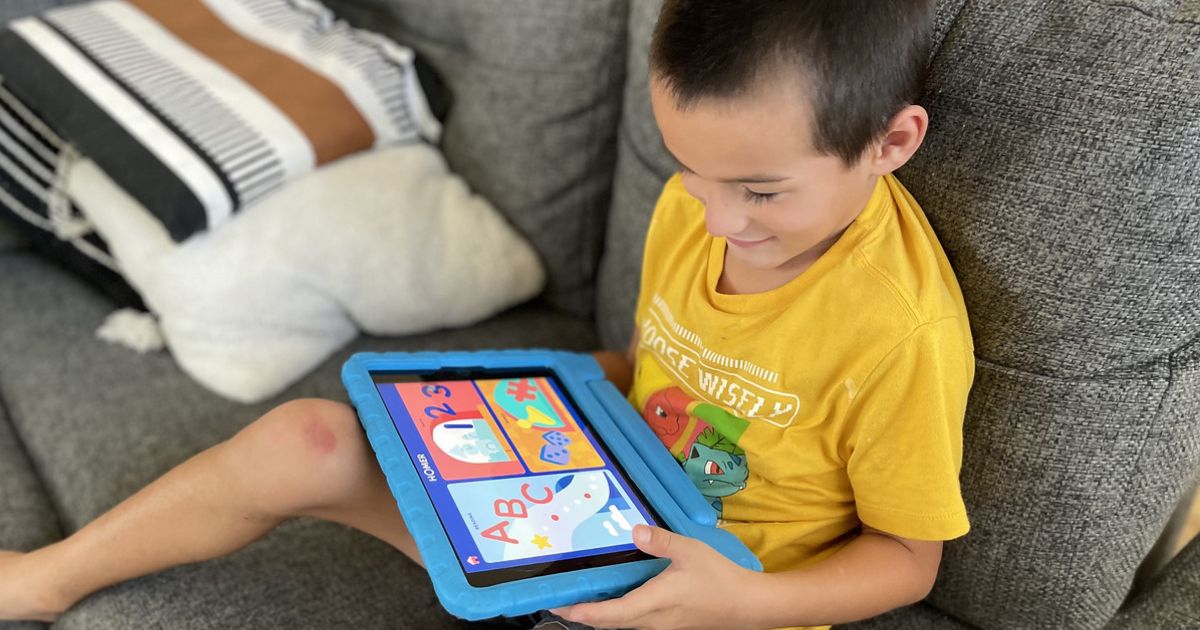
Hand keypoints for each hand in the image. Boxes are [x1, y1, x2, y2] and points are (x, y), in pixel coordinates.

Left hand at [552, 525, 761, 629]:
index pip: (613, 613)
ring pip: (624, 626)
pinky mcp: (670, 625)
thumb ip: (660, 541)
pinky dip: (619, 615)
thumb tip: (634, 530)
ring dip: (602, 617)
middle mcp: (654, 621)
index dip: (586, 613)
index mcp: (655, 602)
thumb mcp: (690, 551)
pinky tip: (616, 601)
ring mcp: (662, 627)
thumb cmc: (719, 578)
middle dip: (585, 616)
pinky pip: (638, 623)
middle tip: (561, 604)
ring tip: (582, 602)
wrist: (748, 606)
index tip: (563, 608)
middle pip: (612, 624)